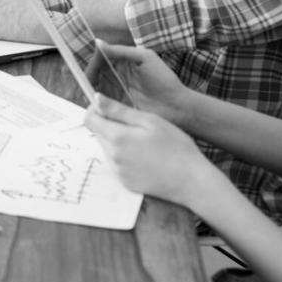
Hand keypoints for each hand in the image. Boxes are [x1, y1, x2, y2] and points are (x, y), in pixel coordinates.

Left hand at [84, 96, 213, 204]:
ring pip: (108, 149)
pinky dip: (125, 157)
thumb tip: (96, 98)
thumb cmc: (175, 146)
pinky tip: (145, 157)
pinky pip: (117, 164)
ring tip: (144, 142)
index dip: (96, 109)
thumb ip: (118, 110)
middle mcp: (112, 157)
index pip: (89, 119)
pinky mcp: (125, 182)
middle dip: (110, 125)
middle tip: (136, 125)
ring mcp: (118, 172)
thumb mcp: (149, 121)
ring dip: (118, 141)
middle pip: (98, 133)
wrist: (191, 181)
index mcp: (117, 138)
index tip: (108, 107)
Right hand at [87, 42, 196, 123]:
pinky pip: (101, 102)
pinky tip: (94, 102)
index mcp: (123, 61)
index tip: (90, 70)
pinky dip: (95, 102)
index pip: (101, 58)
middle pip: (95, 73)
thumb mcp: (144, 57)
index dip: (93, 63)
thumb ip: (120, 50)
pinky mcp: (117, 106)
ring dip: (89, 89)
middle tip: (85, 82)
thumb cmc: (164, 80)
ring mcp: (117, 91)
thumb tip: (98, 43)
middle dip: (87, 77)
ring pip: (95, 88)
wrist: (177, 107)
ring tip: (87, 93)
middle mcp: (117, 75)